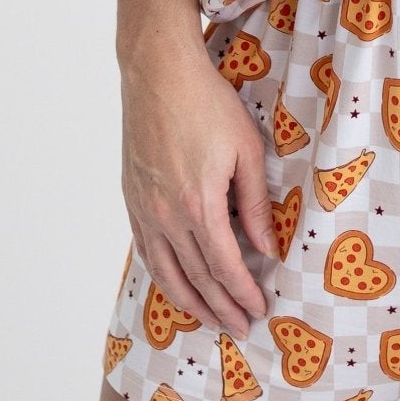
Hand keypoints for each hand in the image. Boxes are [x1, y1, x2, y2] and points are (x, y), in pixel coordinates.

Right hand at [118, 31, 278, 342]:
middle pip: (196, 277)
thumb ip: (256, 203)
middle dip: (221, 306)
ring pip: (167, 272)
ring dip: (190, 301)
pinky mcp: (133, 199)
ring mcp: (145, 209)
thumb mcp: (247, 148)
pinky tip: (175, 285)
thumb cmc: (208, 103)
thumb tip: (267, 247)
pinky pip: (147, 251)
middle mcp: (167, 215)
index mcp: (199, 204)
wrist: (158, 73)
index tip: (258, 310)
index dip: (241, 292)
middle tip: (240, 327)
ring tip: (210, 319)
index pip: (224, 266)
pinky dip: (163, 276)